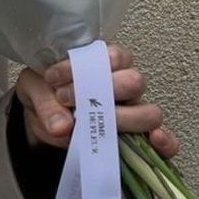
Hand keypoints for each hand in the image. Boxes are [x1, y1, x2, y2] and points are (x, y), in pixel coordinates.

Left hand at [14, 43, 179, 157]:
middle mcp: (123, 84)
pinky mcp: (136, 137)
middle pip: (134, 82)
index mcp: (103, 62)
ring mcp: (132, 111)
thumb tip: (63, 127)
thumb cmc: (44, 93)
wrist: (38, 120)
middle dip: (105, 91)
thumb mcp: (34, 90)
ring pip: (148, 112)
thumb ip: (45, 103)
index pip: (112, 56)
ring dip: (123, 119)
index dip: (84, 67)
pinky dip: (165, 142)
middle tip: (67, 100)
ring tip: (93, 125)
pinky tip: (155, 141)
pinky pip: (164, 141)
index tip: (52, 79)